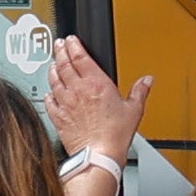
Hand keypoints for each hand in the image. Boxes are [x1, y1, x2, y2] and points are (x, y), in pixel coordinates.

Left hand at [45, 36, 152, 167]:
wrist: (98, 156)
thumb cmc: (115, 135)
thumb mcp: (134, 110)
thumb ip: (139, 92)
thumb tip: (146, 81)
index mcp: (96, 83)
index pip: (80, 56)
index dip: (73, 45)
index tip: (71, 39)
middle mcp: (78, 90)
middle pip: (64, 63)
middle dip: (60, 51)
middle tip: (59, 44)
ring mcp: (65, 103)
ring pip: (54, 79)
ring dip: (53, 69)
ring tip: (53, 63)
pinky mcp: (58, 117)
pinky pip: (49, 101)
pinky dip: (48, 94)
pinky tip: (50, 92)